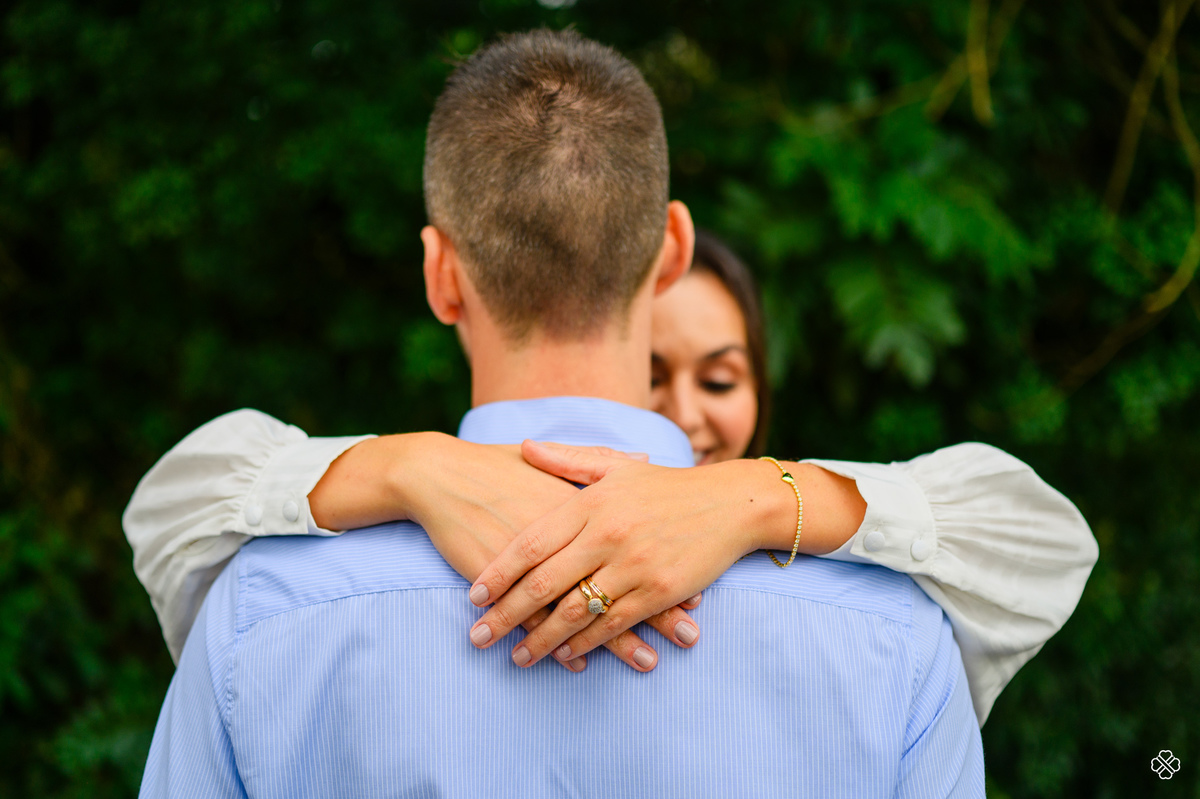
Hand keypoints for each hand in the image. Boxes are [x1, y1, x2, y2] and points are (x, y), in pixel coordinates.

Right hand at [310, 432, 698, 671]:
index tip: (698, 593)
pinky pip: (538, 620)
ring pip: (584, 607)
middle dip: (656, 610)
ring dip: (618, 639)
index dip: (665, 568)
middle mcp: (565, 536)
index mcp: (581, 507)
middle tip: (689, 634)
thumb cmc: (496, 467)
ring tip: (650, 663)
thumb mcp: (552, 460)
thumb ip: (599, 464)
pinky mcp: (505, 581)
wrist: (442, 477)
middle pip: (619, 578)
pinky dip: (559, 642)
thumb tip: (643, 457)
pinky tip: (580, 663)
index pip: (633, 544)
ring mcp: (535, 562)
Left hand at [466, 441, 785, 669]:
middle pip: (543, 583)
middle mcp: (607, 534)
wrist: (732, 504)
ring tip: (516, 657)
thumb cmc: (668, 485)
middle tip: (478, 637)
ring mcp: (633, 566)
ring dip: (540, 639)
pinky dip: (585, 644)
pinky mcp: (658, 592)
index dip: (499, 572)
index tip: (474, 595)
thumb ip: (567, 460)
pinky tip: (565, 655)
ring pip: (574, 612)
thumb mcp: (617, 465)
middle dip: (506, 615)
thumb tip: (524, 448)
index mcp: (591, 502)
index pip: (531, 542)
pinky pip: (611, 624)